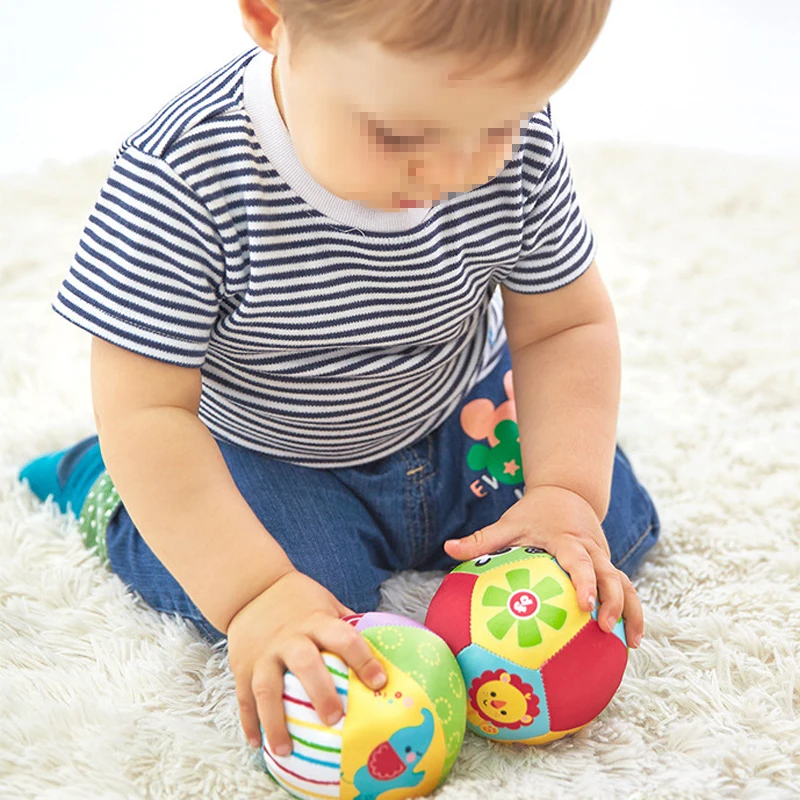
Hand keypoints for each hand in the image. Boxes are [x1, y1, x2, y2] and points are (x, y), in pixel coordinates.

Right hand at [226, 570, 387, 753]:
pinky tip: (259, 745)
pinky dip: (250, 723)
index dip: (363, 659)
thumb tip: (384, 649)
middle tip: (334, 720)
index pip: (344, 638)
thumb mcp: (327, 603)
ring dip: (275, 721)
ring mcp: (263, 654)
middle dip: (320, 692)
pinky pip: (244, 698)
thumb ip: (348, 625)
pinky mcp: (242, 667)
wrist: (251, 588)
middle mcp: (289, 638)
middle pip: (305, 665)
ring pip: (266, 689)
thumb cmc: (299, 600)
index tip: (380, 682)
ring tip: (287, 750)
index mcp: (315, 622)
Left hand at [444, 485, 643, 647]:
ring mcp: (604, 559)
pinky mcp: (608, 567)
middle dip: (615, 602)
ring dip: (632, 612)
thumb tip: (448, 548)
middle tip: (606, 629)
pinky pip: (625, 589)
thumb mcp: (508, 522)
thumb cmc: (533, 513)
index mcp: (568, 541)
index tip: (584, 604)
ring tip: (631, 644)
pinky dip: (631, 612)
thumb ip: (481, 539)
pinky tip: (629, 639)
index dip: (584, 582)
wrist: (567, 492)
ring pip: (626, 584)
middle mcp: (592, 550)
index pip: (580, 562)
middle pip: (612, 576)